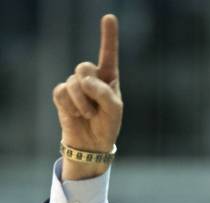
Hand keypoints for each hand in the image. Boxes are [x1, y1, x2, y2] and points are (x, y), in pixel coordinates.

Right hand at [52, 14, 122, 179]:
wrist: (92, 145)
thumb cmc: (107, 126)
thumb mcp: (114, 110)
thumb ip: (104, 92)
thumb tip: (84, 81)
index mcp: (108, 78)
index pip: (108, 54)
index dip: (108, 36)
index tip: (109, 17)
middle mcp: (91, 78)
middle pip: (84, 67)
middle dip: (90, 88)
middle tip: (96, 107)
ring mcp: (75, 86)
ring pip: (73, 82)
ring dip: (82, 103)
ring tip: (88, 115)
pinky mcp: (62, 95)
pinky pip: (62, 93)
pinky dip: (70, 106)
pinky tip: (75, 114)